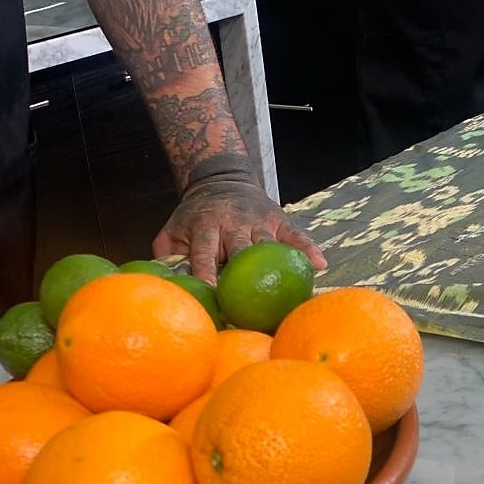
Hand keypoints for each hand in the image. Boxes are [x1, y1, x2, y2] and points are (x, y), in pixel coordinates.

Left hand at [152, 175, 326, 282]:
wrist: (221, 181)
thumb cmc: (195, 217)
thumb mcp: (173, 231)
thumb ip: (166, 257)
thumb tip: (164, 287)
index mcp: (205, 226)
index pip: (205, 253)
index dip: (207, 273)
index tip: (211, 293)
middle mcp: (233, 223)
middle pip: (240, 249)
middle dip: (244, 274)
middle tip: (249, 302)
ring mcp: (258, 221)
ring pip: (268, 245)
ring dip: (276, 266)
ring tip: (288, 293)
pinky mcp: (278, 220)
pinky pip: (295, 236)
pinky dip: (307, 249)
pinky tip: (319, 266)